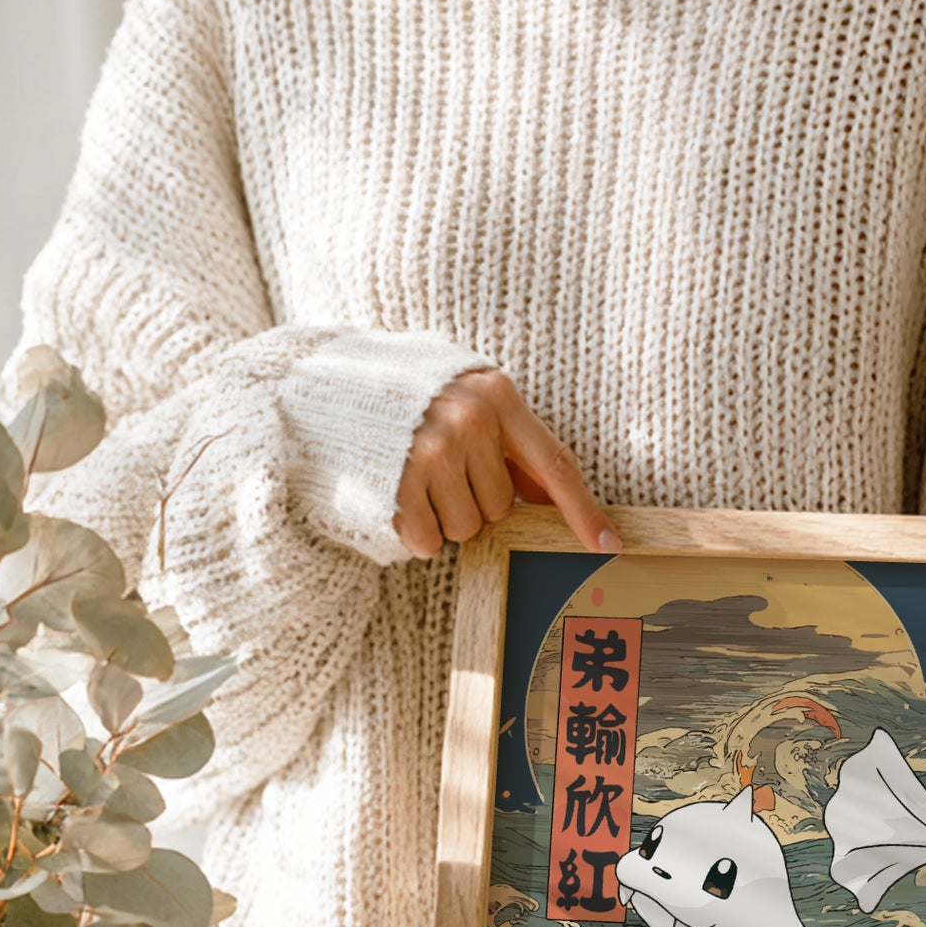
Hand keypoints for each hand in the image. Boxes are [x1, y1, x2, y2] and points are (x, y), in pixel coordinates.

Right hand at [395, 368, 620, 558]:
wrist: (317, 382)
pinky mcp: (398, 484)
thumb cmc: (401, 394)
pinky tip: (395, 496)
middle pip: (502, 507)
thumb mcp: (463, 397)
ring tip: (413, 479)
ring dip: (444, 518)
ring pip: (468, 529)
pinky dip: (415, 532)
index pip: (555, 464)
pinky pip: (429, 541)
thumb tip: (549, 495)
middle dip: (475, 501)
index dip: (584, 510)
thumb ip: (507, 440)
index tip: (608, 545)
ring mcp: (432, 452)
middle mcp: (470, 421)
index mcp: (496, 395)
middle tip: (438, 470)